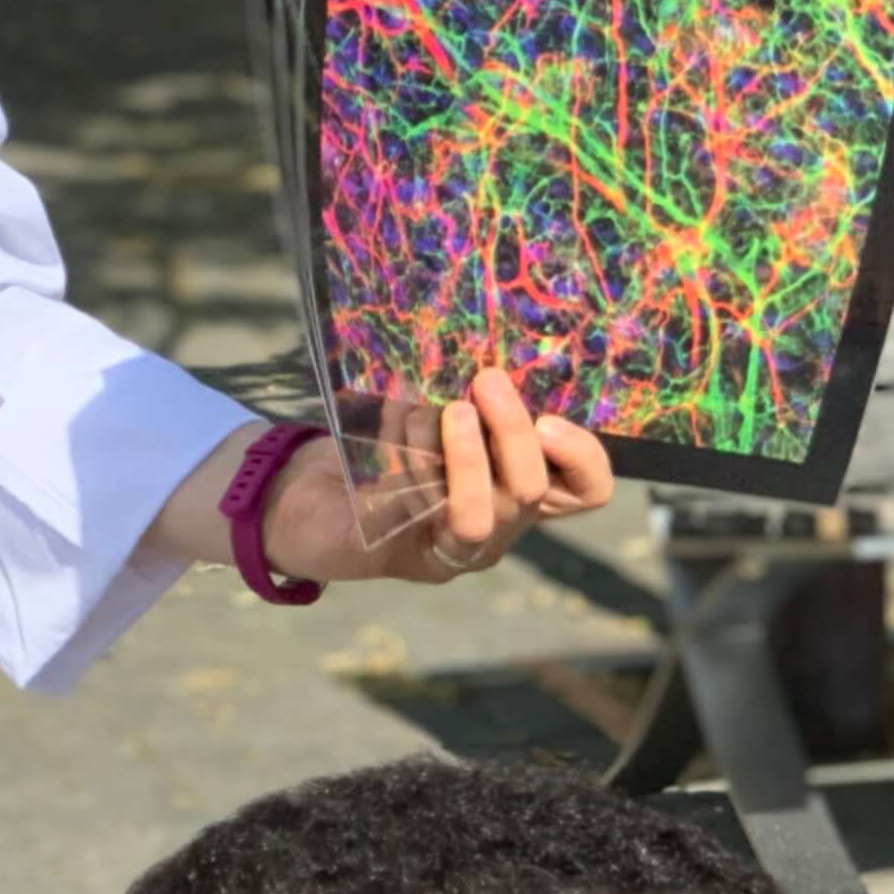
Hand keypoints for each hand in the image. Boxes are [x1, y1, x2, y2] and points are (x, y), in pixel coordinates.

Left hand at [265, 369, 613, 587]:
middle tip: (487, 383)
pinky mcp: (395, 551)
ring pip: (475, 515)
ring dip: (458, 456)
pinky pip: (410, 508)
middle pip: (529, 495)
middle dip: (511, 436)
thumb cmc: (388, 442)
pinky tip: (392, 413)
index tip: (550, 417)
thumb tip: (490, 342)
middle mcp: (496, 526)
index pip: (585, 490)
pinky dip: (402, 455)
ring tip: (433, 409)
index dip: (583, 458)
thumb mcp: (441, 409)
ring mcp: (448, 548)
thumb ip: (474, 393)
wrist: (308, 493)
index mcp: (520, 487)